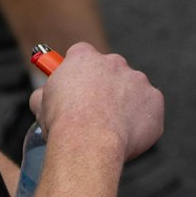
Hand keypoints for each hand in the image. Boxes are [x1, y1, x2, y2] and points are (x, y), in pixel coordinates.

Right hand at [29, 43, 163, 163]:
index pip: (82, 54)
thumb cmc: (63, 124)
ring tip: (110, 130)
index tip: (76, 85)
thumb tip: (44, 98)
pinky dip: (141, 122)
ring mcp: (138, 80)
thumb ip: (46, 94)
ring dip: (124, 105)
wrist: (90, 142)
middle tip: (96, 113)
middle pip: (111, 71)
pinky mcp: (154, 100)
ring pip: (132, 91)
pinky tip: (127, 136)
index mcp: (84, 58)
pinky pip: (149, 110)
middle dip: (105, 89)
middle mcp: (114, 62)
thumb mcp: (40, 104)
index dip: (78, 71)